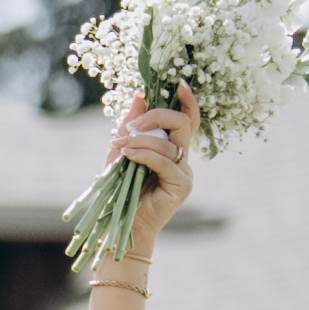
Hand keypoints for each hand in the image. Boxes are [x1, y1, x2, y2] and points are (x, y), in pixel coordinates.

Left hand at [103, 97, 197, 250]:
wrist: (121, 225)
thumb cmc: (120, 190)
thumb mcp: (121, 153)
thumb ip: (130, 127)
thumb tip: (139, 97)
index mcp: (172, 148)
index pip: (188, 120)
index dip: (188, 101)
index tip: (180, 84)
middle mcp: (183, 159)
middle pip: (183, 124)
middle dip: (156, 116)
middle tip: (132, 125)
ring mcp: (184, 173)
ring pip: (169, 143)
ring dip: (141, 140)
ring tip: (120, 145)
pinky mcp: (181, 186)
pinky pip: (165, 162)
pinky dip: (144, 155)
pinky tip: (128, 155)